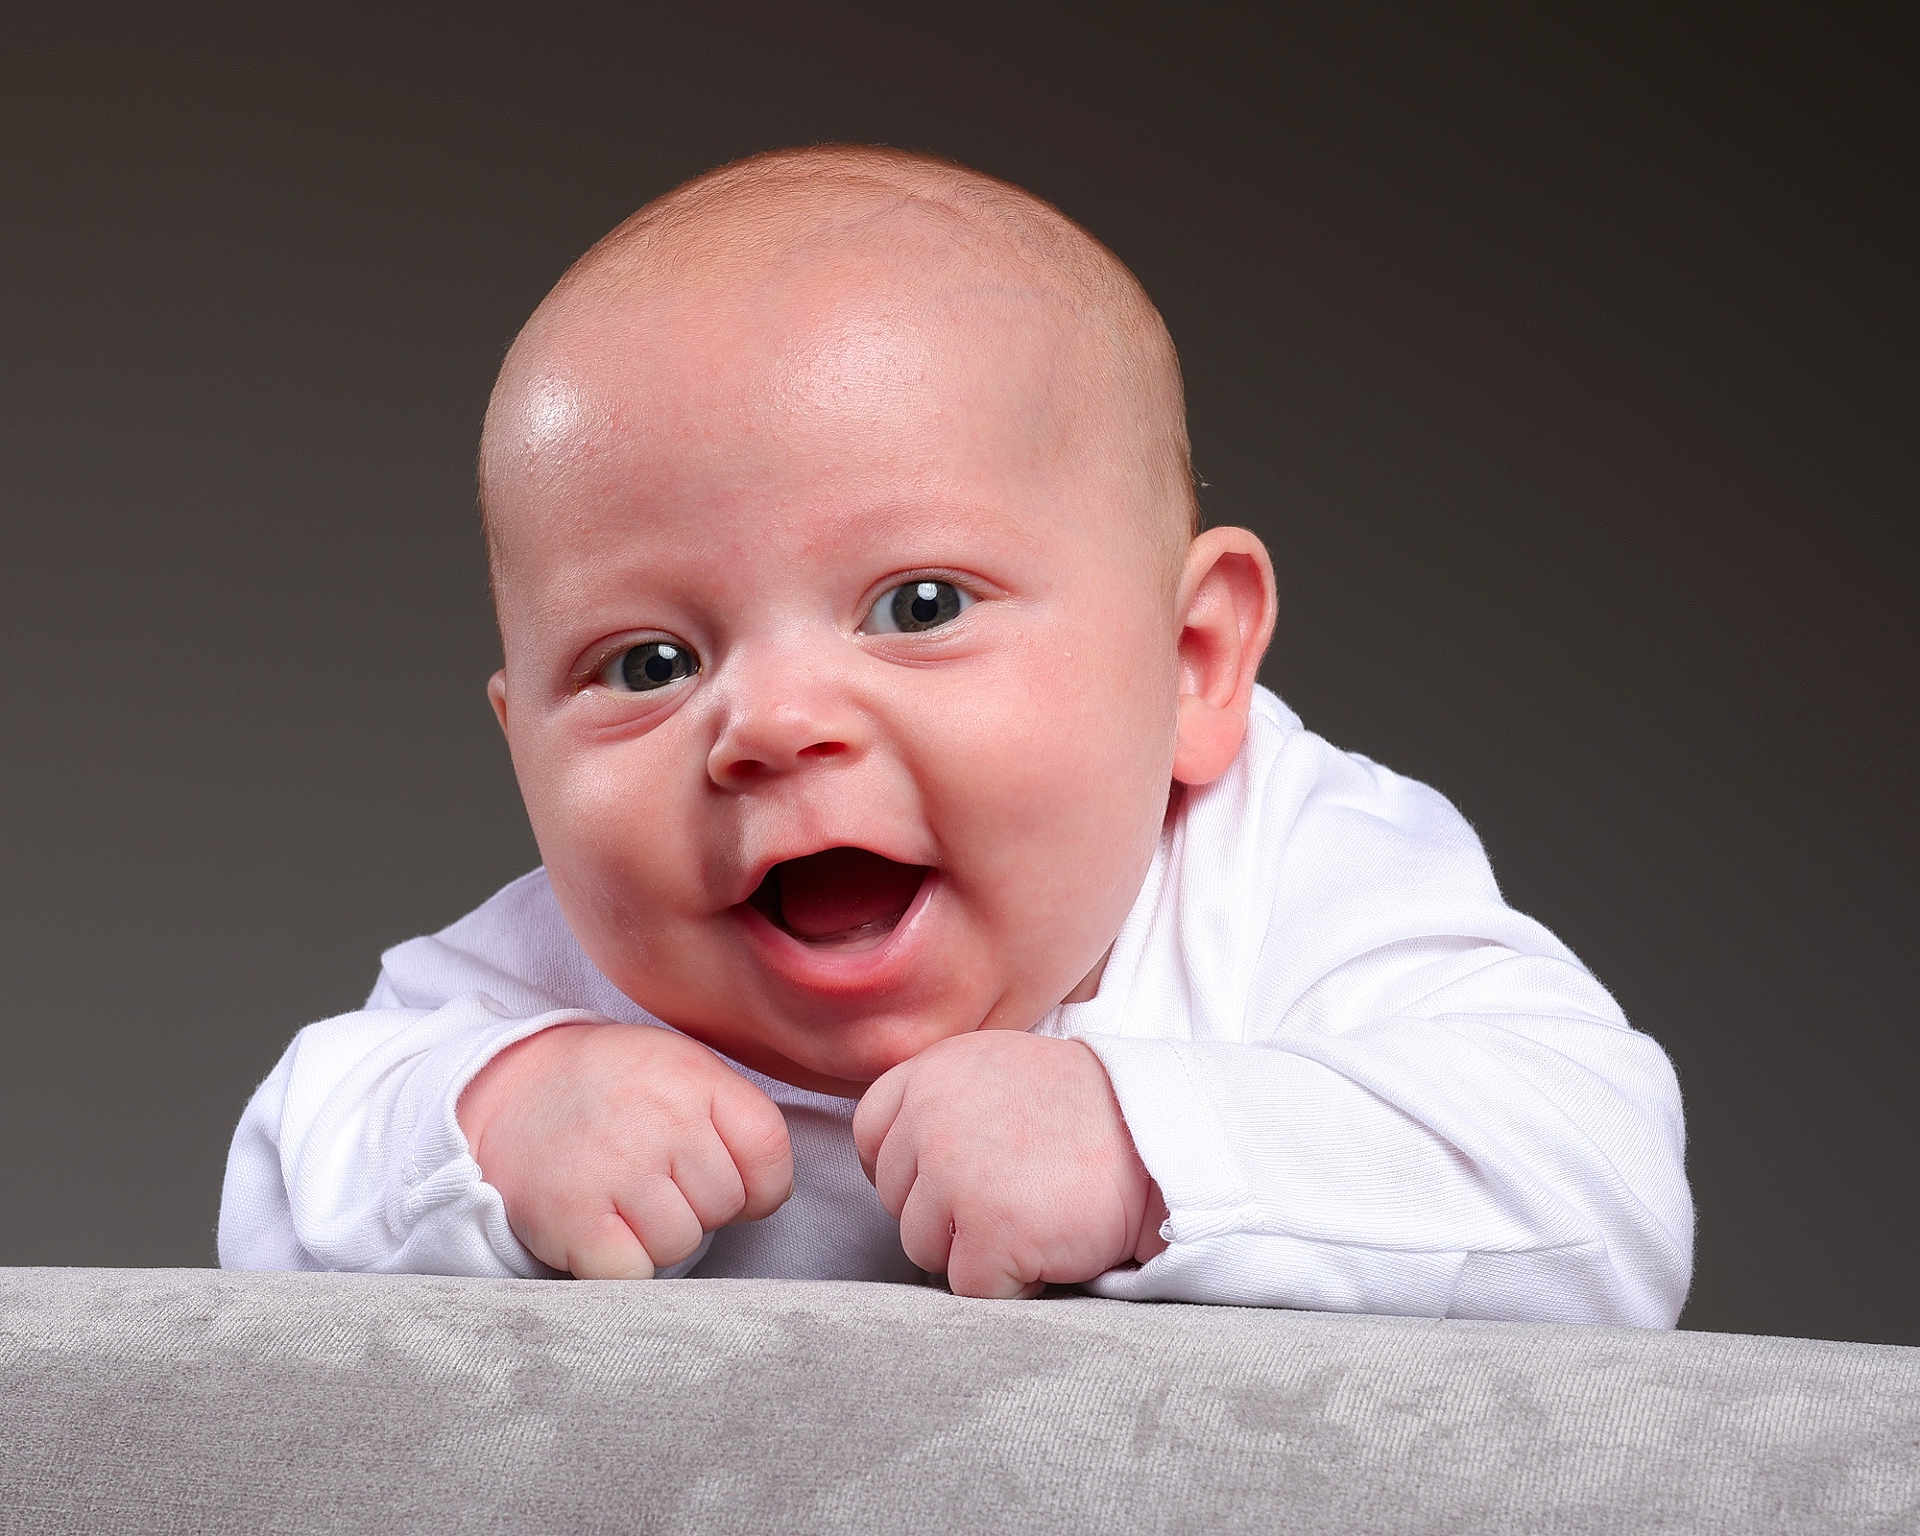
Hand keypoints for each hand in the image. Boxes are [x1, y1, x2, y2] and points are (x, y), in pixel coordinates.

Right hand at [457, 1021, 792, 1278]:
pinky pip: (632, 1272)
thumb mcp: (680, 1070)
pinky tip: (599, 1227)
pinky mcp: (573, 1216)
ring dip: (655, 1236)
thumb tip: (772, 1196)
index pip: (769, 1152)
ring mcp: (616, 1167)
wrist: (508, 1090)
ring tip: (622, 1198)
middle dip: (697, 1205)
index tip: (731, 1183)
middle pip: (725, 1205)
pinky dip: (618, 1265)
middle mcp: (661, 1118)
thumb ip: (735, 1120)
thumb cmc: (612, 1088)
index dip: (760, 1185)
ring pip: (681, 1244)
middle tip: (652, 1178)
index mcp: (696, 1077)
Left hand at [851, 1031, 1168, 1298]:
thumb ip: (939, 1099)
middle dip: (947, 1213)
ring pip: (924, 1249)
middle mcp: (932, 1119)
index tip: (954, 1177)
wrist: (1162, 1136)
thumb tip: (891, 1160)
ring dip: (974, 1250)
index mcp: (930, 1074)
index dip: (909, 1169)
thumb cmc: (1085, 1111)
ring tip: (1033, 1215)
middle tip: (1014, 1192)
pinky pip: (970, 1287)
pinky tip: (1049, 1245)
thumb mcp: (997, 1069)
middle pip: (897, 1201)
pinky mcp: (990, 1233)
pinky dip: (1010, 1282)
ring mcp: (957, 1177)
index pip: (869, 1136)